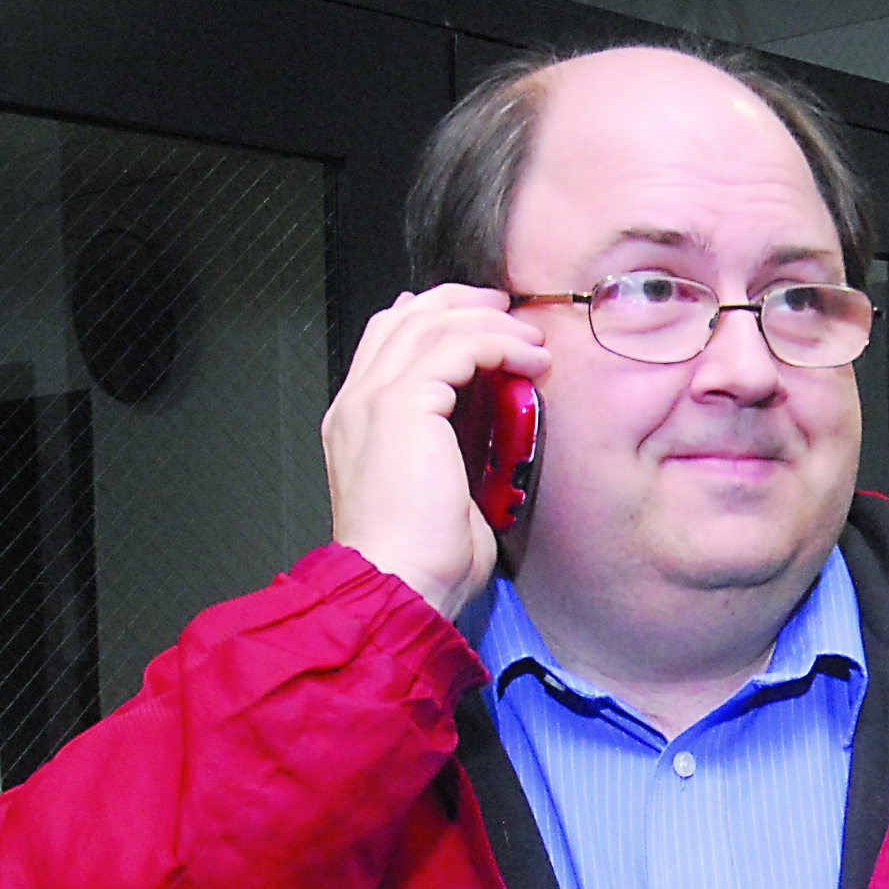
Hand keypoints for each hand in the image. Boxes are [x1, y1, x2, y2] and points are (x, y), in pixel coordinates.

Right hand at [321, 285, 550, 617]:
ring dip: (490, 325)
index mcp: (357, 426)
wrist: (398, 584)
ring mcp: (374, 400)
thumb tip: (488, 441)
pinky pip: (457, 348)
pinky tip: (528, 360)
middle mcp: (357, 405)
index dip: (433, 321)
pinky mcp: (402, 405)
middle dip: (459, 304)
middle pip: (404, 317)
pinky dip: (499, 345)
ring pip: (432, 324)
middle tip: (505, 309)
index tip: (481, 324)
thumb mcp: (438, 496)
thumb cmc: (420, 563)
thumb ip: (451, 456)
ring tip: (531, 340)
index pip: (388, 345)